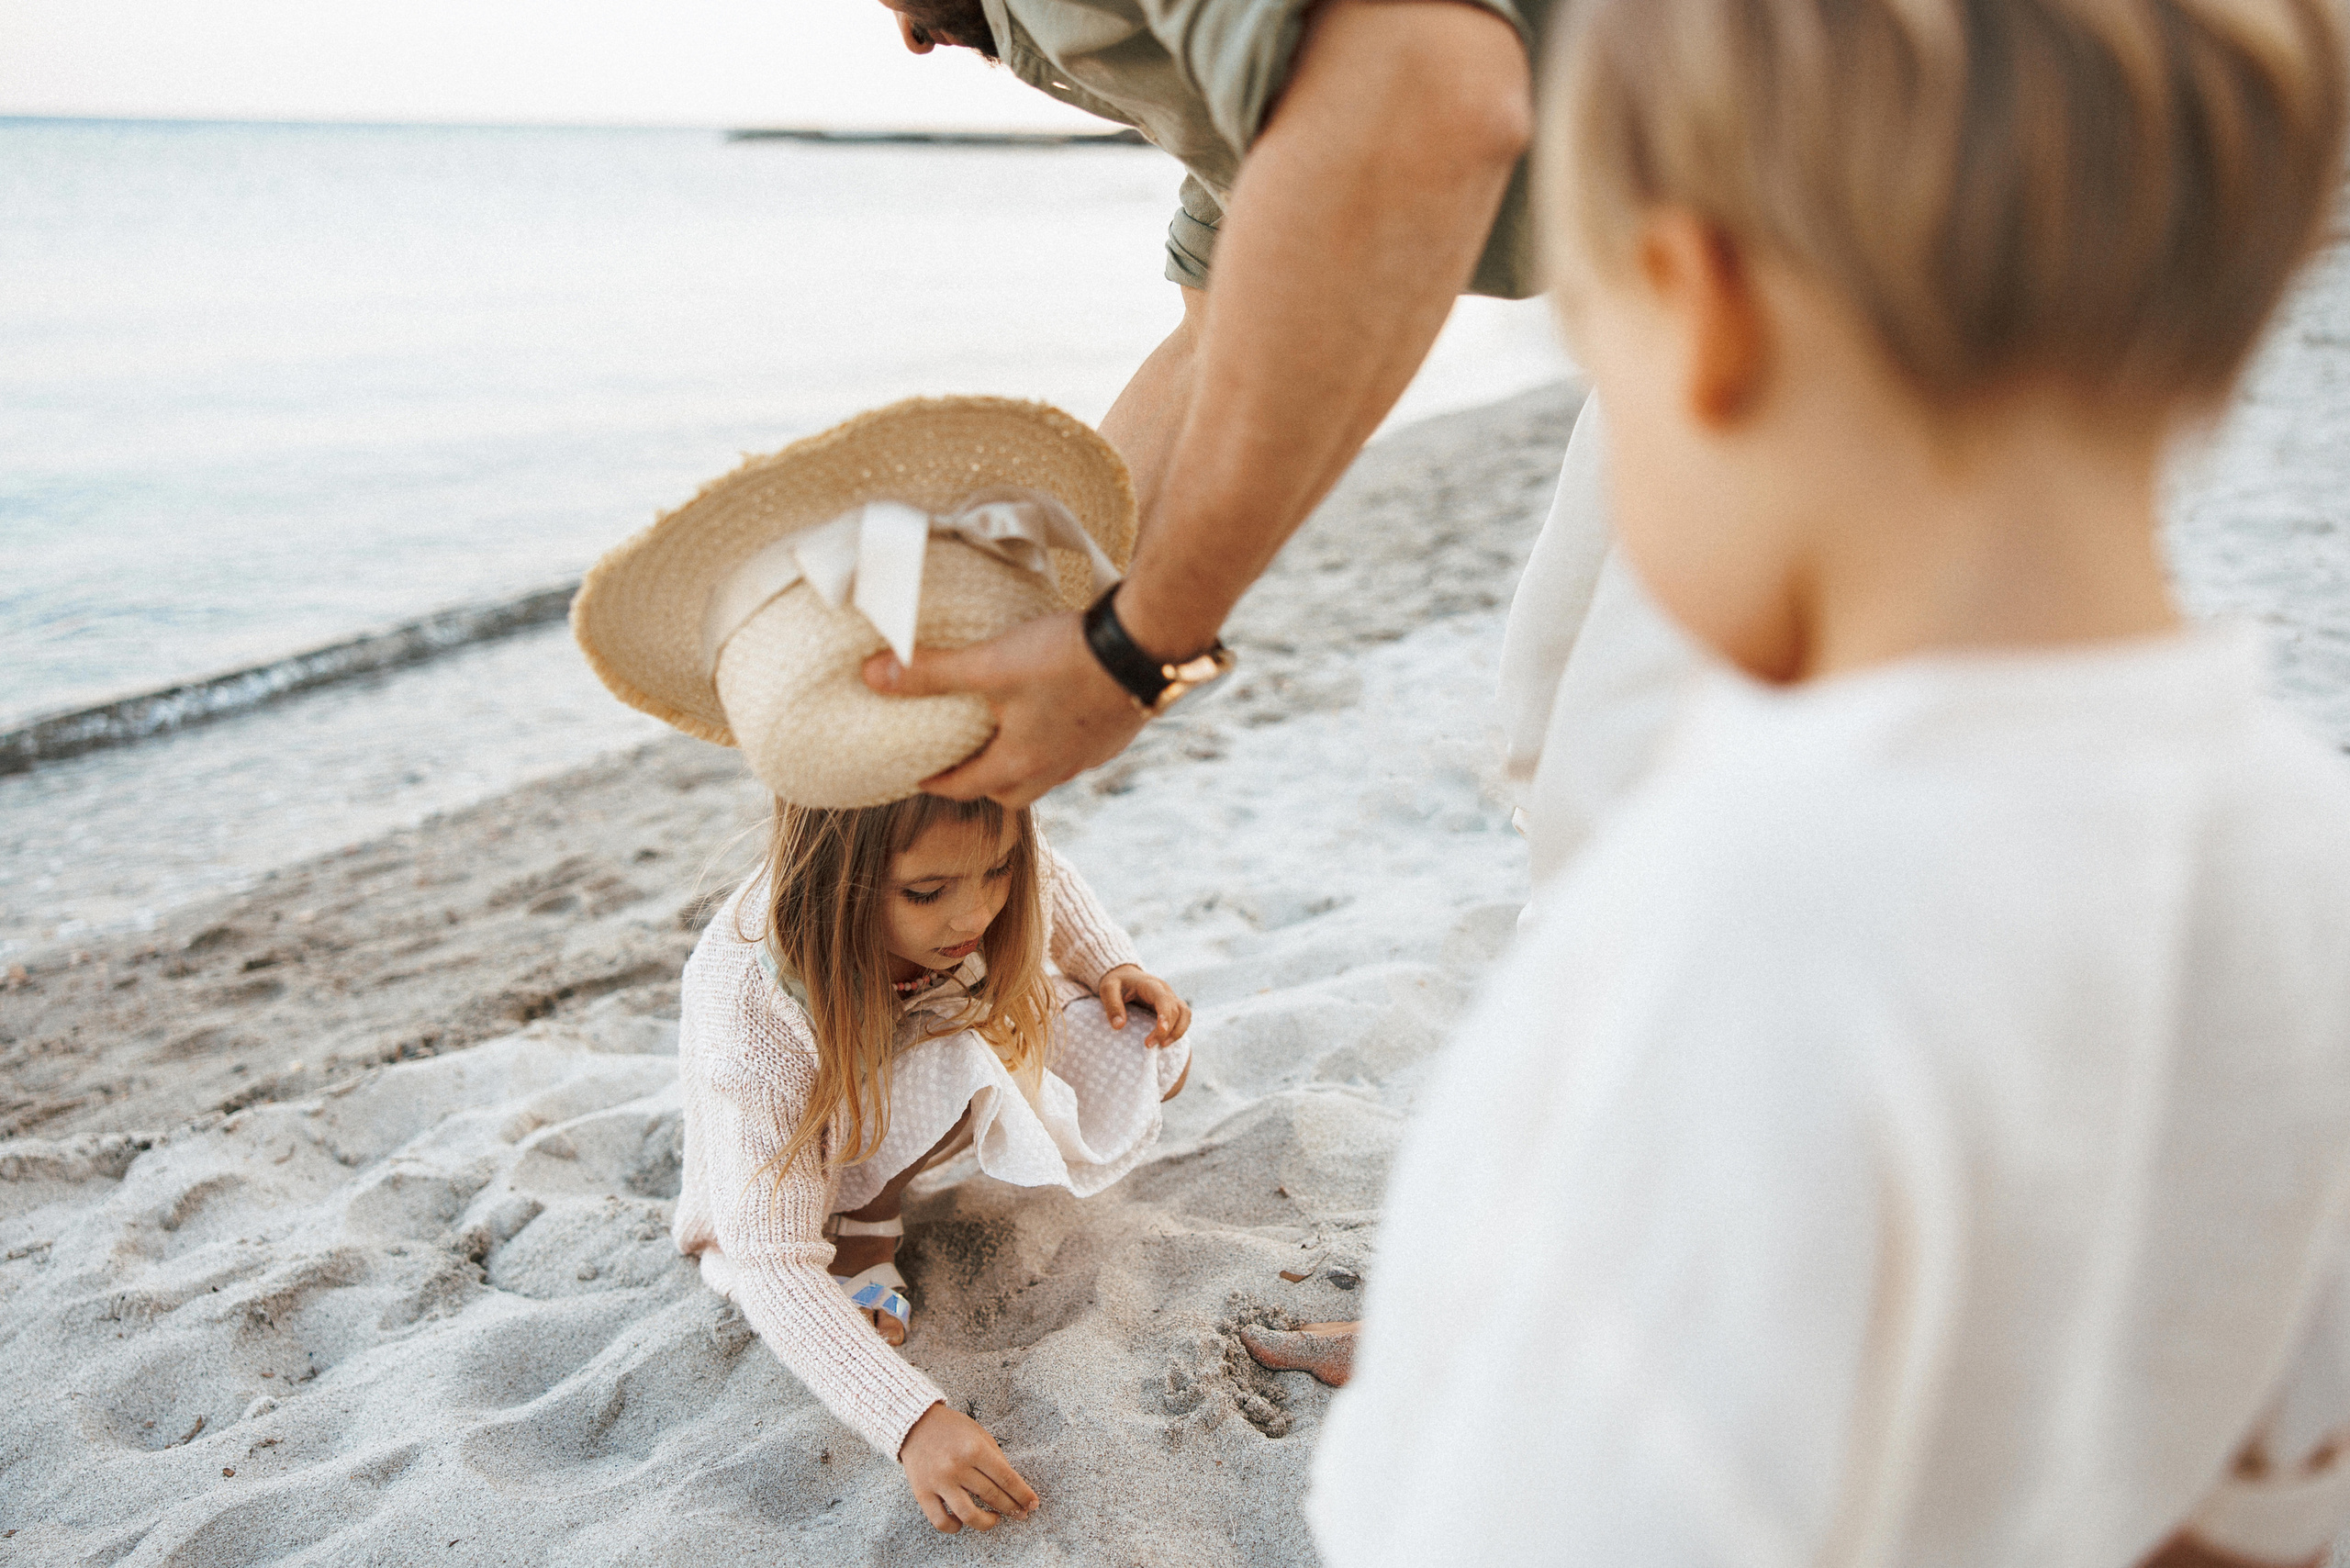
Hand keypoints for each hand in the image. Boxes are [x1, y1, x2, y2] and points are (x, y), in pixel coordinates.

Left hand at [862, 612, 1146, 808]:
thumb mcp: (989, 665)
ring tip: (1007, 737)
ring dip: (1022, 764)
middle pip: (1010, 793)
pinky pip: (1076, 751)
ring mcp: (1089, 754)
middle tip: (963, 764)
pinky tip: (1056, 714)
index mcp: (1019, 763)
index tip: (919, 777)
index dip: (937, 783)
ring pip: (1046, 774)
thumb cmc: (1064, 660)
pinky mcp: (1114, 734)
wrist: (1144, 648)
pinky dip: (1056, 742)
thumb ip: (931, 672)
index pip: (966, 787)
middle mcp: (1055, 768)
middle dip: (983, 784)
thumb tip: (872, 676)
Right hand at [898, 1401, 1038, 1532]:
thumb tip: (1014, 1487)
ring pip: (969, 1515)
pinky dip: (955, 1527)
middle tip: (1021, 1514)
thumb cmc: (953, 1428)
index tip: (1033, 1504)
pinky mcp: (922, 1493)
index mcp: (975, 1448)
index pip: (1007, 1478)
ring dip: (987, 1523)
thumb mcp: (980, 1435)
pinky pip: (941, 1521)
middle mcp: (957, 1466)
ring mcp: (939, 1481)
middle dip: (1012, 1508)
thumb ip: (996, 1459)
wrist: (916, 1423)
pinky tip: (963, 1522)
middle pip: (992, 1496)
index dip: (1023, 1494)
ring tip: (994, 1519)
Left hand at [1099, 964, 1190, 1046]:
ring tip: (1163, 1045)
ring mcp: (1171, 998)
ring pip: (1185, 1014)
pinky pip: (1183, 1018)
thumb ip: (1112, 1005)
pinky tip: (1166, 1042)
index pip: (1164, 999)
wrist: (1125, 975)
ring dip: (1178, 1031)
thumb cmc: (1116, 982)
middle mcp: (1165, 991)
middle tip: (1148, 1045)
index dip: (1165, 1015)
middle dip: (1166, 1030)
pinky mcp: (1171, 1007)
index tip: (1161, 1031)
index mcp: (1151, 985)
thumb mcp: (1108, 989)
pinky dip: (1179, 1030)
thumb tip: (1119, 1026)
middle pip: (1176, 1010)